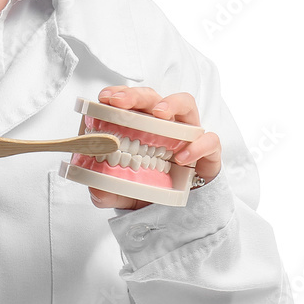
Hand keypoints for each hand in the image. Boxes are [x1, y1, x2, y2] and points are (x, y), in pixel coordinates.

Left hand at [87, 86, 221, 209]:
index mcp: (142, 125)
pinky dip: (197, 145)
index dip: (118, 93)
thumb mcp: (124, 192)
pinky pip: (209, 140)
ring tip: (159, 113)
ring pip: (186, 104)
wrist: (183, 209)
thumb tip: (95, 191)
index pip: (131, 100)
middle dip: (135, 95)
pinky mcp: (209, 150)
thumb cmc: (153, 188)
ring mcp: (188, 133)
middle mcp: (165, 123)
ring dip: (172, 103)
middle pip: (152, 97)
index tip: (104, 97)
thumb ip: (107, 192)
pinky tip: (182, 157)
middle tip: (120, 102)